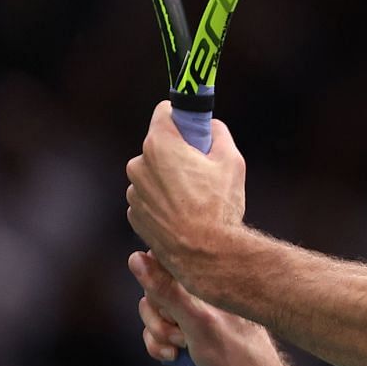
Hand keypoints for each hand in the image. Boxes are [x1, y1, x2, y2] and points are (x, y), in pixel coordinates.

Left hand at [126, 101, 246, 301]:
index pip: (164, 112)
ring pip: (154, 173)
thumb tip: (211, 127)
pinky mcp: (135, 214)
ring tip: (196, 198)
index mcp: (159, 145)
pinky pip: (150, 197)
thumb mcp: (231, 160)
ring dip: (169, 178)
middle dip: (177, 151)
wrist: (205, 254)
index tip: (194, 127)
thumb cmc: (219, 206)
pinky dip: (163, 200)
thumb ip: (218, 134)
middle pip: (159, 144)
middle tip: (202, 168)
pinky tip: (184, 214)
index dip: (182, 118)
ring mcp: (135, 192)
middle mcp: (139, 165)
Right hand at [131, 249, 301, 365]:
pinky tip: (172, 358)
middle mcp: (202, 294)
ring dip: (156, 333)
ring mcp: (193, 316)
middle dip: (156, 315)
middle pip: (155, 289)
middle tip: (177, 334)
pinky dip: (157, 346)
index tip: (166, 300)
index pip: (173, 260)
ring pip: (153, 314)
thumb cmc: (233, 355)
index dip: (156, 274)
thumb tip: (136, 257)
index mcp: (211, 281)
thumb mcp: (197, 320)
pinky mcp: (186, 336)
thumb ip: (167, 290)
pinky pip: (156, 334)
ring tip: (176, 350)